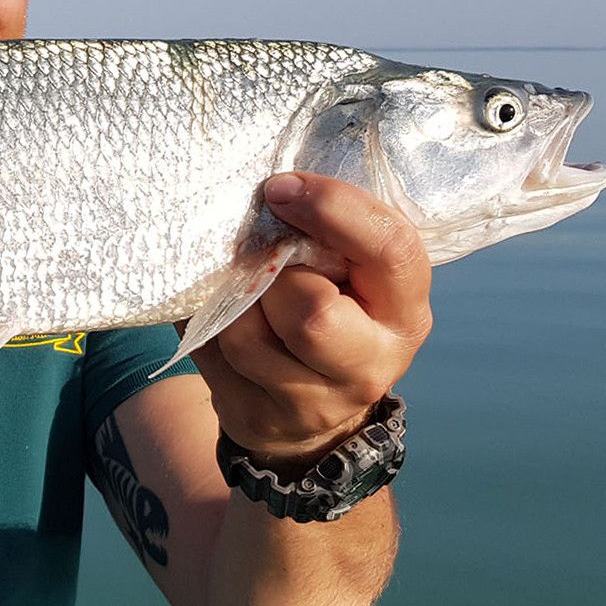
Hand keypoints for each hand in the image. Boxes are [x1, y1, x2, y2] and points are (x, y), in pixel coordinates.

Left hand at [190, 172, 432, 466]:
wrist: (309, 410)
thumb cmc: (332, 308)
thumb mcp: (354, 271)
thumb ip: (331, 234)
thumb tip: (266, 191)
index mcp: (404, 311)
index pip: (388, 249)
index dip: (331, 208)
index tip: (280, 188)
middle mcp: (370, 364)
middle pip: (312, 314)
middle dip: (273, 273)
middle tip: (262, 256)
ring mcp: (313, 402)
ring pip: (247, 335)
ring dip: (230, 298)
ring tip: (239, 286)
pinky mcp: (257, 418)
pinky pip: (209, 354)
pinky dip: (202, 321)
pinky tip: (217, 312)